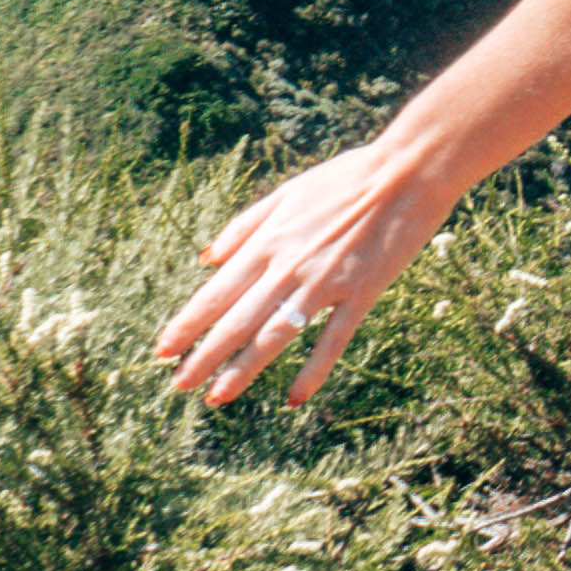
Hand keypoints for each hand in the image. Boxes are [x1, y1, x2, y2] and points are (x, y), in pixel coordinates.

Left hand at [154, 136, 449, 412]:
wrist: (407, 172)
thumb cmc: (348, 177)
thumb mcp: (287, 192)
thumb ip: (245, 225)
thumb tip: (207, 257)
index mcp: (269, 241)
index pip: (216, 292)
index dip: (187, 323)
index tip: (163, 349)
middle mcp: (288, 266)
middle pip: (236, 320)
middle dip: (203, 356)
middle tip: (179, 384)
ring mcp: (324, 282)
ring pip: (274, 336)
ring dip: (243, 369)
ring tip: (217, 396)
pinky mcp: (361, 293)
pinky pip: (332, 339)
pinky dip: (313, 370)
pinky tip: (296, 398)